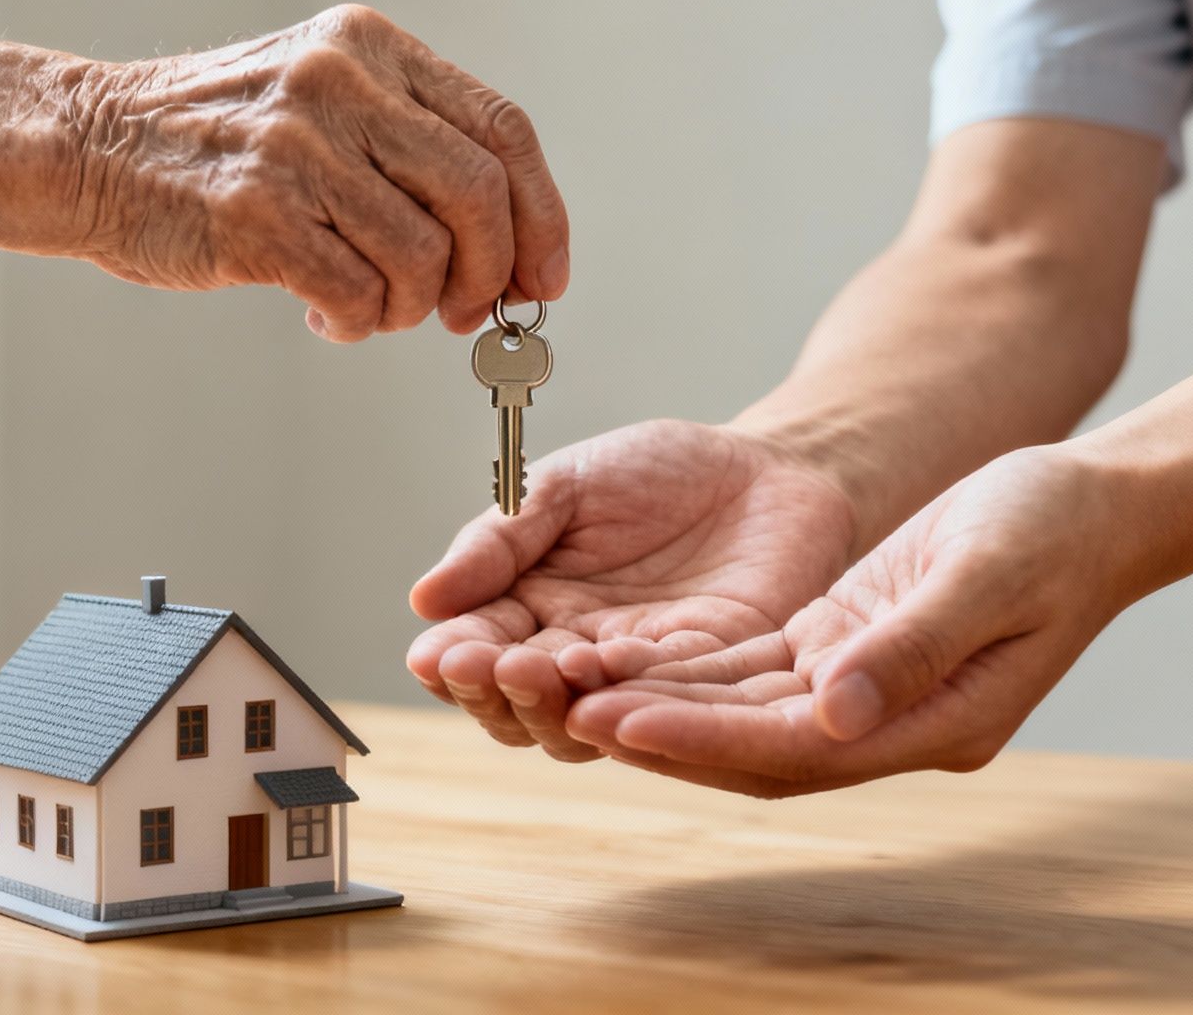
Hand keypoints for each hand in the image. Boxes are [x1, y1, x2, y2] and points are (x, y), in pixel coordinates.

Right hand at [68, 4, 569, 341]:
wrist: (84, 148)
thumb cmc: (213, 143)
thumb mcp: (319, 96)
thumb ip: (407, 143)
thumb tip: (505, 247)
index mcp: (370, 48)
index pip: (503, 132)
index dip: (541, 217)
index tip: (542, 278)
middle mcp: (341, 84)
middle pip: (480, 198)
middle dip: (488, 274)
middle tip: (462, 313)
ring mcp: (297, 147)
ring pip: (423, 259)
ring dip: (408, 308)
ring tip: (368, 307)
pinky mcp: (256, 215)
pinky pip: (357, 296)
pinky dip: (356, 325)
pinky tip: (323, 315)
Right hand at [407, 419, 858, 760]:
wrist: (767, 469)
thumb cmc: (659, 471)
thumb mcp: (565, 486)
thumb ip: (500, 539)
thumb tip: (424, 598)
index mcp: (530, 608)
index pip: (476, 651)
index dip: (452, 660)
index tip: (435, 654)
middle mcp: (575, 654)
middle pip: (518, 705)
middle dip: (496, 690)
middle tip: (488, 663)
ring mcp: (639, 676)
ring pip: (580, 723)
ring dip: (552, 703)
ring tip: (536, 669)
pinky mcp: (708, 679)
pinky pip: (662, 699)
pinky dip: (630, 691)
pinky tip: (607, 666)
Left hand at [561, 445, 1141, 795]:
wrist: (1092, 505)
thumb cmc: (1053, 531)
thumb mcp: (987, 572)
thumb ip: (911, 646)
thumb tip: (834, 711)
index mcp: (937, 723)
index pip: (796, 750)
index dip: (703, 740)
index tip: (621, 719)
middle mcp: (891, 723)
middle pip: (755, 747)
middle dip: (661, 733)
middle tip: (564, 712)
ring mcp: (865, 690)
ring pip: (745, 714)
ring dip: (664, 705)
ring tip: (573, 689)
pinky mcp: (843, 646)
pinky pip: (756, 673)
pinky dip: (694, 670)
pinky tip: (628, 658)